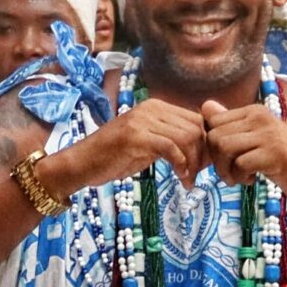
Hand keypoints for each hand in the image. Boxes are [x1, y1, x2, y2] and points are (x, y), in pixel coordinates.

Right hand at [45, 99, 204, 192]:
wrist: (81, 164)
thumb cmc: (113, 157)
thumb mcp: (147, 144)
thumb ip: (170, 141)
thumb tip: (202, 150)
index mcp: (156, 106)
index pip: (196, 119)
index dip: (205, 144)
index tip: (203, 166)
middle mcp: (151, 108)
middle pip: (195, 128)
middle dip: (201, 155)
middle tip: (196, 176)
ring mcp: (142, 120)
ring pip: (187, 137)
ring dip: (193, 163)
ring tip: (188, 180)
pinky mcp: (136, 136)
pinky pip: (171, 148)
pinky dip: (181, 165)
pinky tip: (180, 178)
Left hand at [200, 100, 286, 189]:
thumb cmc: (284, 161)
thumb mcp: (256, 140)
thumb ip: (231, 125)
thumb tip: (205, 106)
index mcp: (254, 111)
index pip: (213, 121)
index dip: (211, 146)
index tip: (225, 160)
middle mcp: (261, 117)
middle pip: (214, 136)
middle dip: (216, 161)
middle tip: (230, 174)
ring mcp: (269, 134)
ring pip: (224, 148)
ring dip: (226, 171)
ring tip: (239, 178)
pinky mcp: (275, 153)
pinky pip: (240, 163)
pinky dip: (241, 177)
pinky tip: (251, 180)